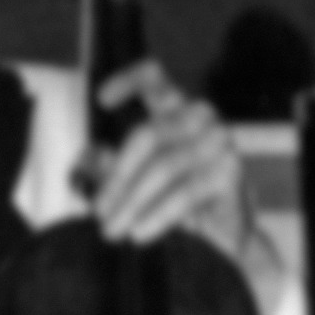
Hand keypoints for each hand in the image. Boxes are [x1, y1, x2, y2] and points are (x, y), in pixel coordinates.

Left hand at [81, 67, 251, 265]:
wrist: (225, 235)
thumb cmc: (178, 200)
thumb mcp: (137, 181)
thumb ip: (110, 166)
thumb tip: (83, 158)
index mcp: (176, 109)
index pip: (155, 80)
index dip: (129, 81)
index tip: (102, 99)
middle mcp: (200, 117)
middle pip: (148, 135)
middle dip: (117, 178)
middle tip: (99, 213)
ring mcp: (220, 141)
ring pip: (164, 167)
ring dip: (132, 203)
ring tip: (113, 230)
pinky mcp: (231, 171)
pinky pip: (185, 193)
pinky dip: (158, 215)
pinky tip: (139, 233)